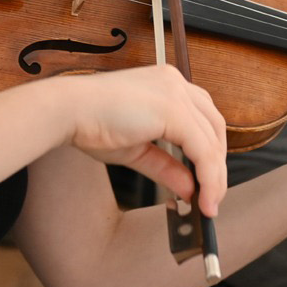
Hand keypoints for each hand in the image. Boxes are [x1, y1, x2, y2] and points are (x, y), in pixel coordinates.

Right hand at [61, 66, 226, 215]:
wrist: (68, 111)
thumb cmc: (92, 123)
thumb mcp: (137, 150)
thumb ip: (167, 167)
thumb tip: (190, 189)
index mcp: (166, 84)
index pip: (202, 118)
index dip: (209, 151)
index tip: (208, 181)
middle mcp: (175, 82)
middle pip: (214, 127)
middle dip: (217, 165)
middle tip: (213, 197)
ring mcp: (176, 93)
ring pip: (212, 140)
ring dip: (215, 176)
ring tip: (209, 204)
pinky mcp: (173, 109)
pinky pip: (202, 149)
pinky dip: (208, 176)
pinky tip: (203, 197)